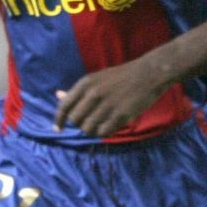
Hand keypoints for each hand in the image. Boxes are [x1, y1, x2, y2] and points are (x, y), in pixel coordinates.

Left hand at [53, 60, 168, 137]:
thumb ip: (78, 90)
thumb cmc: (121, 76)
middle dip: (80, 124)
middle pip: (75, 120)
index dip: (58, 120)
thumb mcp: (97, 79)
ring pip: (88, 129)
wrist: (149, 73)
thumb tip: (58, 96)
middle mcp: (94, 93)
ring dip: (92, 130)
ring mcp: (108, 104)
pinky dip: (103, 133)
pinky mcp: (121, 115)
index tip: (57, 129)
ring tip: (101, 124)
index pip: (65, 106)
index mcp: (86, 83)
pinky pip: (103, 133)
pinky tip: (109, 127)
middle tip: (90, 121)